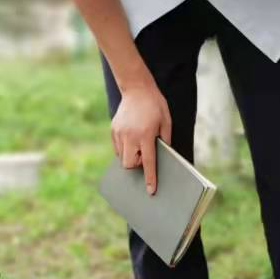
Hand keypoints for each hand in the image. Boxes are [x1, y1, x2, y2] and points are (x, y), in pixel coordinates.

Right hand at [111, 81, 171, 195]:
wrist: (137, 88)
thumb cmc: (155, 105)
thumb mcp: (166, 121)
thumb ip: (164, 140)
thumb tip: (162, 157)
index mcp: (145, 135)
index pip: (147, 162)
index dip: (150, 178)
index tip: (150, 190)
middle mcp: (130, 136)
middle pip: (129, 164)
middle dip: (136, 165)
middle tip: (143, 155)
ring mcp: (119, 133)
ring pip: (122, 157)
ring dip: (130, 156)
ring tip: (138, 143)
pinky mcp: (113, 129)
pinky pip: (117, 148)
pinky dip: (124, 149)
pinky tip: (132, 138)